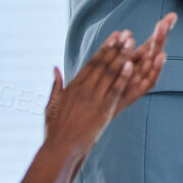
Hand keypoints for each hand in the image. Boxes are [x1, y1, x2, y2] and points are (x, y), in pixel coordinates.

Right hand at [44, 14, 175, 155]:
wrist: (60, 148)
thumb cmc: (55, 129)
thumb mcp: (51, 104)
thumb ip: (56, 85)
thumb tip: (55, 68)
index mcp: (73, 87)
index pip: (91, 63)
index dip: (104, 48)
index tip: (114, 36)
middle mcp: (84, 89)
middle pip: (102, 64)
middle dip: (116, 47)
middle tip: (127, 34)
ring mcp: (94, 99)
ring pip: (110, 74)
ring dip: (122, 57)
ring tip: (131, 43)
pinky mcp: (102, 111)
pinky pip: (114, 90)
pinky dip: (123, 77)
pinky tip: (131, 65)